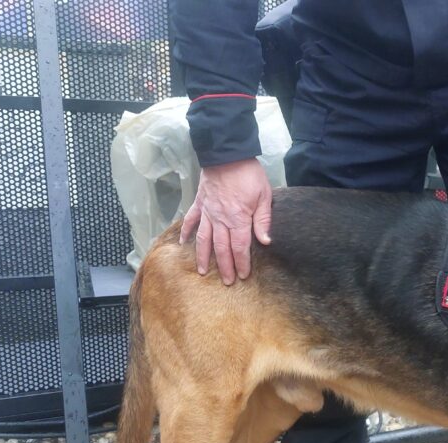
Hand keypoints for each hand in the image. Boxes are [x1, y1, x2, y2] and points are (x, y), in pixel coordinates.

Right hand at [180, 158, 271, 284]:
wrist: (227, 154)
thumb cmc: (249, 174)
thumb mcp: (264, 196)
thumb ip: (263, 220)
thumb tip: (265, 241)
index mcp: (238, 219)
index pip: (240, 247)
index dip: (242, 262)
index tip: (243, 275)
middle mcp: (220, 219)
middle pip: (222, 248)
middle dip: (225, 266)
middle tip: (227, 281)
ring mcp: (207, 212)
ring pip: (204, 239)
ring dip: (204, 257)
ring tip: (203, 272)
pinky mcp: (199, 203)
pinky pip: (190, 220)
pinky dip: (185, 232)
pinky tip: (182, 243)